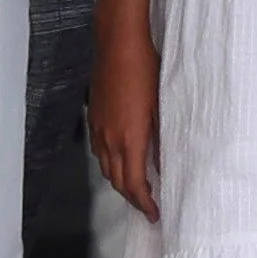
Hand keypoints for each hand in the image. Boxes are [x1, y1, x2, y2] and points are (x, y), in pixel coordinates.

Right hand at [86, 29, 161, 221]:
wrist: (118, 43)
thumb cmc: (145, 70)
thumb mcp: (161, 106)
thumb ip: (160, 139)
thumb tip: (162, 162)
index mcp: (130, 139)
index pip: (134, 184)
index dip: (144, 204)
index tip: (155, 214)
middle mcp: (110, 139)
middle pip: (117, 181)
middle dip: (132, 198)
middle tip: (148, 206)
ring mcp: (98, 128)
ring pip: (106, 168)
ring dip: (120, 182)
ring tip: (136, 187)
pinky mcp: (93, 117)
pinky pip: (99, 151)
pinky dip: (110, 163)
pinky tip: (121, 158)